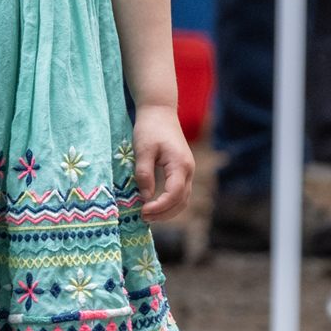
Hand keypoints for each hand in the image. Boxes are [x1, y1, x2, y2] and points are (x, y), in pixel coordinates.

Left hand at [130, 104, 193, 220]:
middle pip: (182, 201)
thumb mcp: (142, 150)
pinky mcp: (182, 170)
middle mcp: (188, 170)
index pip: (174, 194)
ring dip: (168, 211)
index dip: (159, 207)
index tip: (143, 211)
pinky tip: (155, 205)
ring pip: (183, 199)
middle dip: (164, 213)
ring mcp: (188, 170)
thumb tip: (145, 197)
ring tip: (148, 215)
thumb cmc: (150, 128)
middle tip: (143, 217)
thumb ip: (144, 174)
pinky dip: (170, 203)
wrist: (160, 112)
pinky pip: (180, 192)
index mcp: (180, 165)